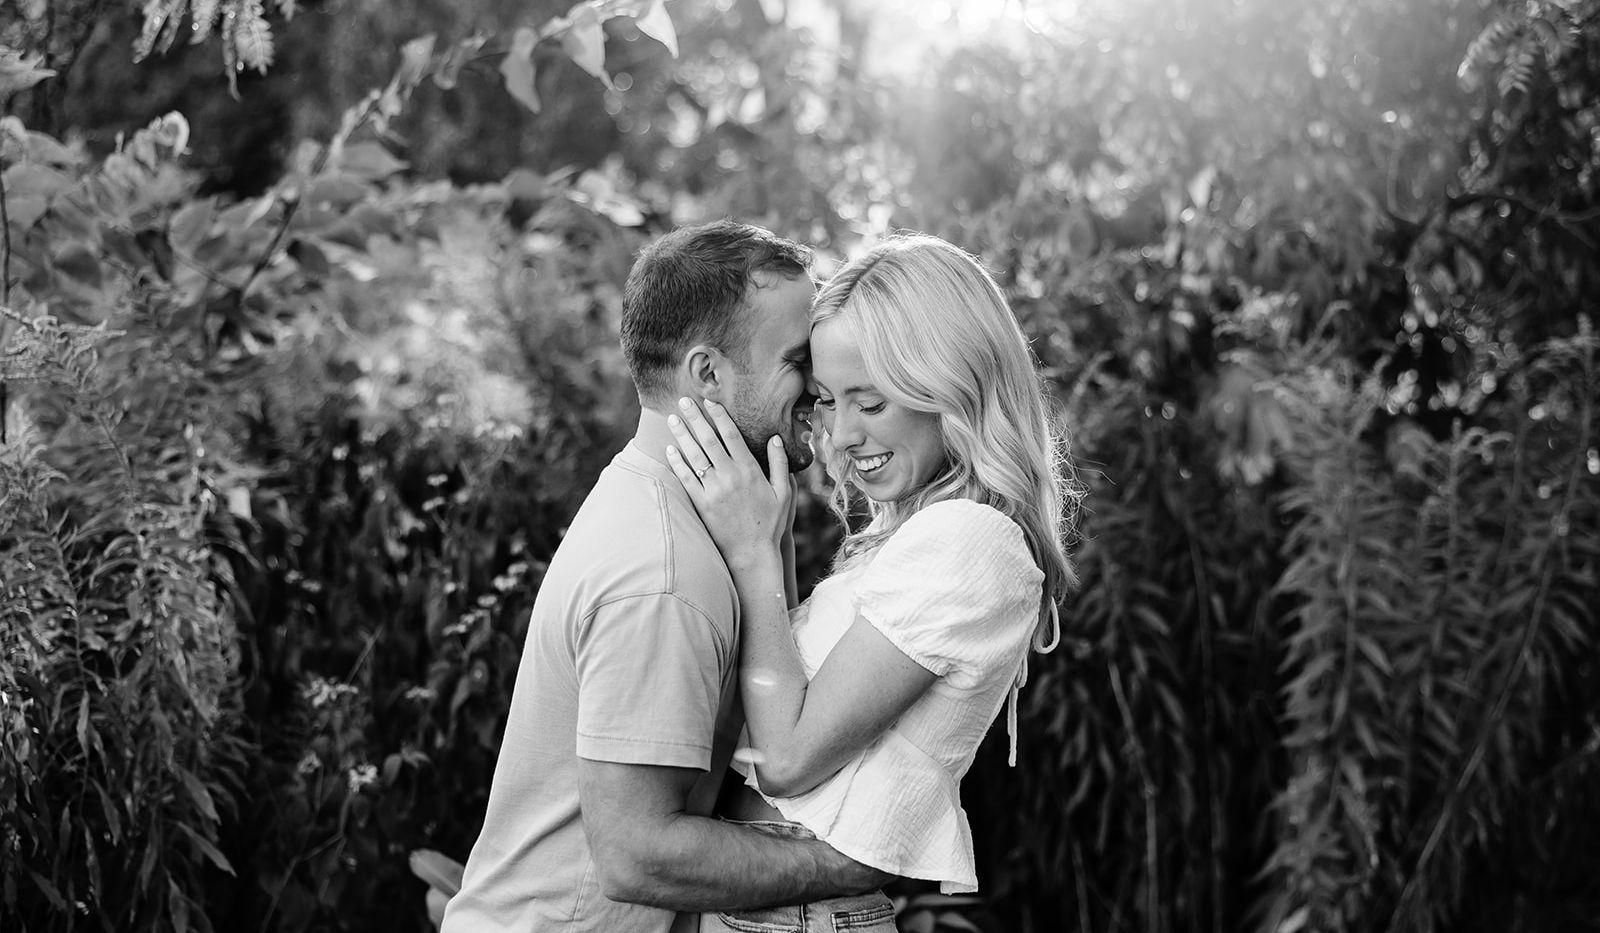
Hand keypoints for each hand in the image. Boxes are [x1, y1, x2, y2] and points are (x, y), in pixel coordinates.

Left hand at [665, 397, 794, 566]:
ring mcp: (714, 491)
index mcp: (750, 471)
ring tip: (672, 419)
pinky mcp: (701, 505)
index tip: (710, 402)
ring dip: (682, 435)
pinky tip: (670, 450)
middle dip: (695, 418)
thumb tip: (774, 437)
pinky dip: (677, 463)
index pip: (731, 435)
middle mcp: (730, 477)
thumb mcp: (783, 492)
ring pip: (694, 456)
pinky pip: (686, 480)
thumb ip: (779, 463)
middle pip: (708, 440)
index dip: (719, 416)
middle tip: (683, 400)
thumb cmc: (770, 523)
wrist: (752, 554)